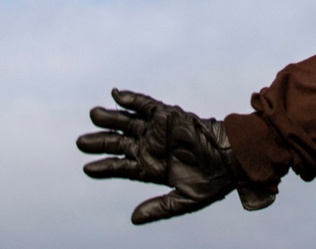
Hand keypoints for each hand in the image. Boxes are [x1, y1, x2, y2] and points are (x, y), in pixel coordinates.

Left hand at [76, 89, 274, 223]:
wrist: (233, 157)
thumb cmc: (212, 180)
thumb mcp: (184, 201)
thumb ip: (158, 208)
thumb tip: (133, 219)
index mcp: (151, 168)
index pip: (121, 167)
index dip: (104, 167)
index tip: (86, 168)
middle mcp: (151, 147)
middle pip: (118, 143)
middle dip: (100, 141)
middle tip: (81, 142)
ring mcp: (158, 130)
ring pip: (128, 122)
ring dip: (110, 118)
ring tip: (94, 114)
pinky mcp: (169, 115)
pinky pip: (146, 105)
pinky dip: (132, 100)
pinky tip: (116, 95)